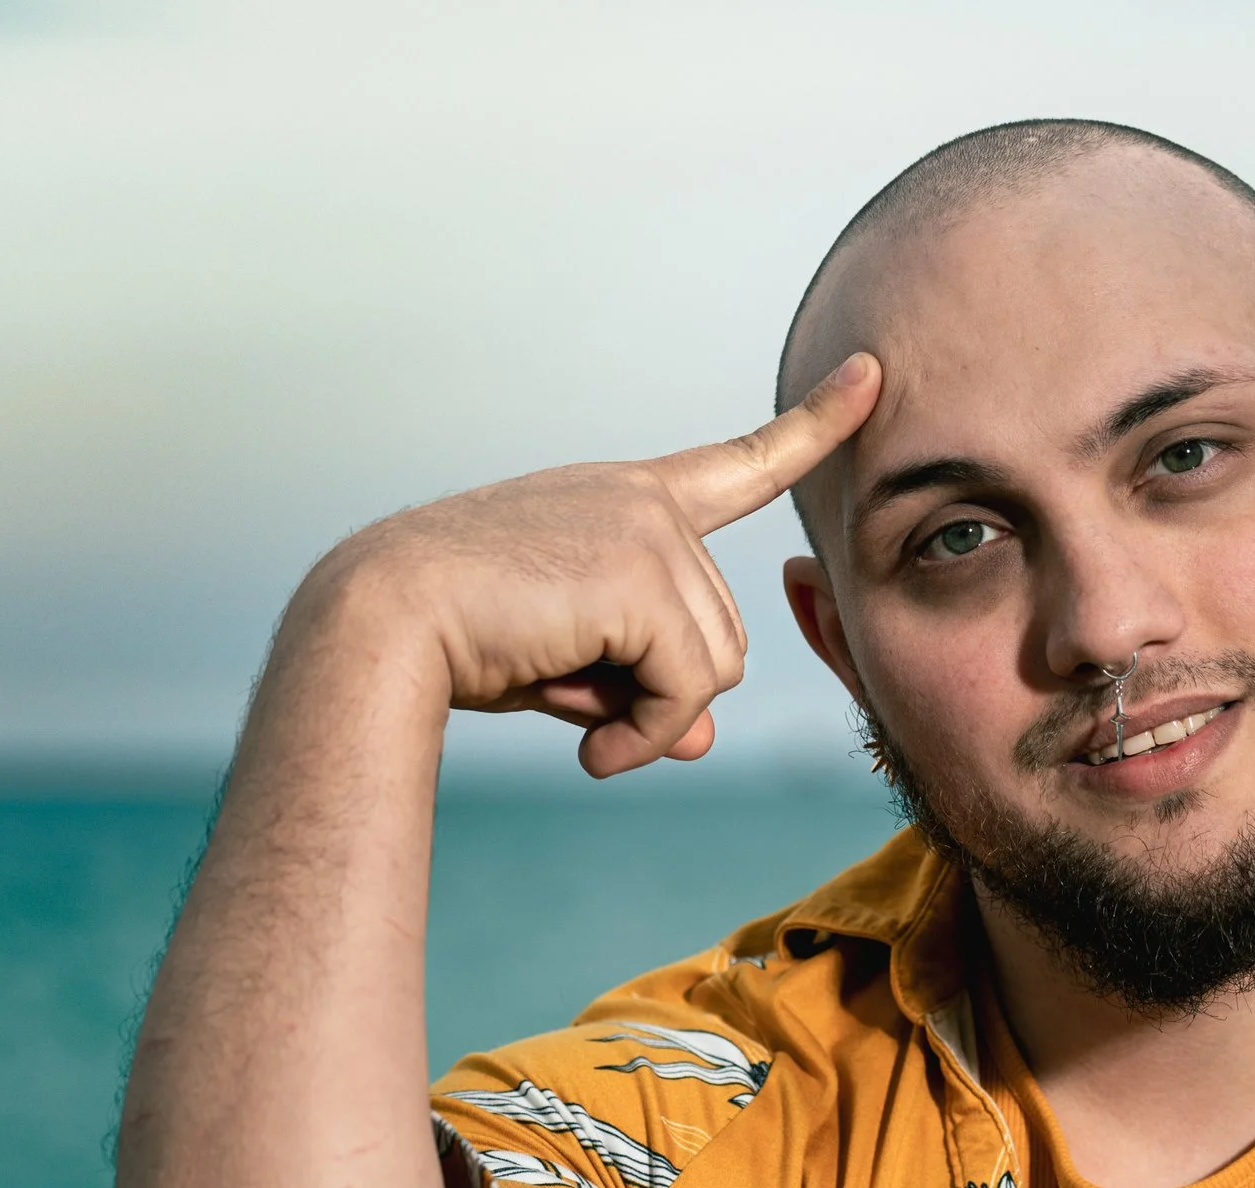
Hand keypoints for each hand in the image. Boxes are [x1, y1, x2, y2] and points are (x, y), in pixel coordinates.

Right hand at [294, 352, 879, 777]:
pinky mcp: (643, 572)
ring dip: (651, 718)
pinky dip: (644, 737)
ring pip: (715, 667)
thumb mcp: (575, 668)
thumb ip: (648, 688)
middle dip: (662, 691)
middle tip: (576, 700)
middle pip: (725, 634)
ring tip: (573, 716)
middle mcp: (646, 502)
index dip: (815, 424)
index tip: (873, 373)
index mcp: (627, 500)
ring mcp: (649, 530)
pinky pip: (688, 689)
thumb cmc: (460, 640)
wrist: (381, 624)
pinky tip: (585, 746)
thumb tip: (699, 738)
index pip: (741, 463)